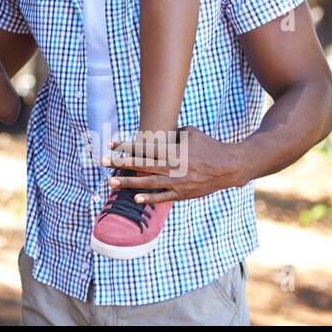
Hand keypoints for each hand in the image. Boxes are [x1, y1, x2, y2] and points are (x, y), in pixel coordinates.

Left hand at [100, 127, 244, 203]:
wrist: (228, 167)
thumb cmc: (208, 146)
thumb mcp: (190, 133)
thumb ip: (171, 134)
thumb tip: (157, 134)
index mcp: (172, 150)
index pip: (144, 147)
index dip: (126, 146)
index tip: (110, 144)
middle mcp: (172, 166)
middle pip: (141, 164)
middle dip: (120, 163)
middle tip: (103, 162)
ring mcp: (177, 182)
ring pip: (148, 182)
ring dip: (128, 182)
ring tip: (111, 182)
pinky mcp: (183, 193)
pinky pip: (163, 197)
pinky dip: (149, 199)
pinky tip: (135, 199)